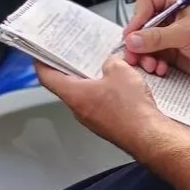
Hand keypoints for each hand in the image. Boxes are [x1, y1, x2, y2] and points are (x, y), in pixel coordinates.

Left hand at [35, 58, 165, 147]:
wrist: (149, 135)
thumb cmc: (131, 110)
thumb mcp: (120, 70)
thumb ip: (110, 61)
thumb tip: (111, 62)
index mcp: (75, 95)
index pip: (47, 77)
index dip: (42, 62)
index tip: (40, 54)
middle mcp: (80, 109)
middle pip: (66, 85)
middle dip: (72, 68)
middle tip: (75, 54)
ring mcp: (93, 119)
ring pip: (86, 94)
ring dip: (92, 80)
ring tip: (104, 66)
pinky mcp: (107, 124)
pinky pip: (101, 104)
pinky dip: (106, 91)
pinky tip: (120, 84)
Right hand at [122, 0, 189, 84]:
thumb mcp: (185, 34)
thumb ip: (158, 37)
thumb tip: (134, 39)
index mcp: (175, 2)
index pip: (147, 2)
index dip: (137, 17)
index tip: (133, 34)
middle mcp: (170, 17)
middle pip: (142, 25)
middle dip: (137, 42)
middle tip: (133, 54)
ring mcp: (170, 36)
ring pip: (145, 43)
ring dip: (144, 55)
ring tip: (150, 64)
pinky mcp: (171, 53)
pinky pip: (153, 56)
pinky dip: (153, 63)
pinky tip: (160, 68)